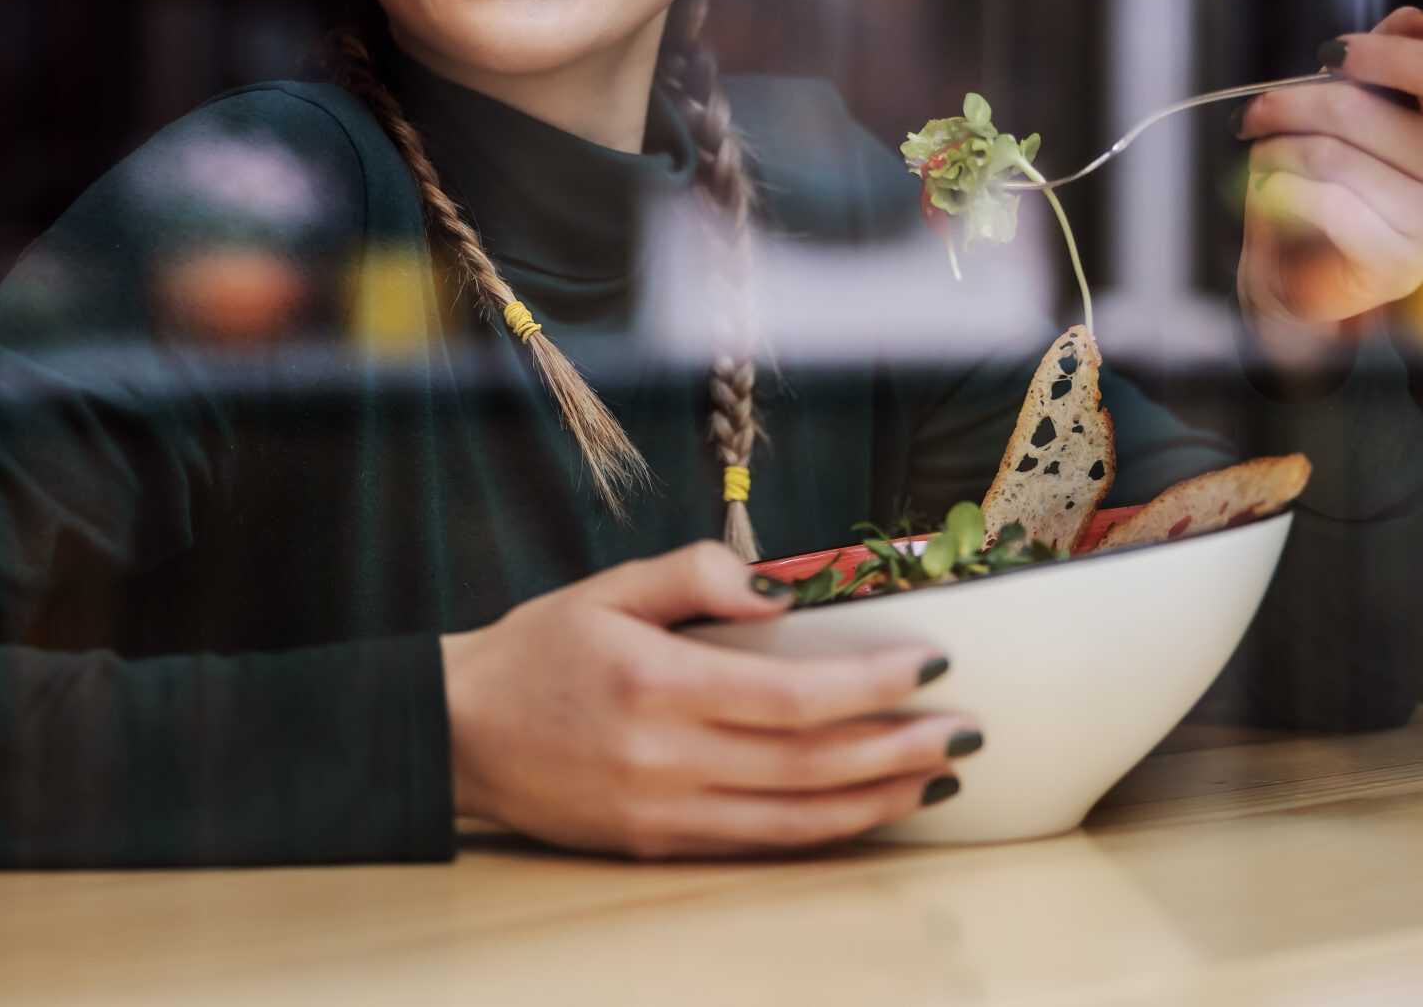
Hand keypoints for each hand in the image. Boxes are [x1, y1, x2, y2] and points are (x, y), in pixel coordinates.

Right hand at [440, 542, 972, 858]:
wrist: (456, 733)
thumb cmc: (537, 651)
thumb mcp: (608, 588)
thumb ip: (696, 577)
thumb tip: (780, 589)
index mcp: (658, 685)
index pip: (793, 693)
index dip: (872, 685)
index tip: (931, 664)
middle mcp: (666, 758)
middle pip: (810, 763)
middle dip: (900, 748)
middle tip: (966, 729)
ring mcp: (664, 812)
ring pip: (796, 817)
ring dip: (879, 799)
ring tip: (941, 777)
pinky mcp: (658, 846)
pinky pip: (759, 844)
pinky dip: (825, 831)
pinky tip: (869, 811)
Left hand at [1234, 5, 1422, 370]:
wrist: (1301, 268)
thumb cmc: (1328, 176)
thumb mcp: (1354, 102)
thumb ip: (1392, 53)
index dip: (1383, 53)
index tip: (1329, 54)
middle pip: (1359, 110)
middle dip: (1288, 103)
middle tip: (1254, 113)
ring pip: (1328, 155)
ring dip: (1273, 151)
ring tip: (1263, 161)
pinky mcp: (1398, 262)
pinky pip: (1321, 204)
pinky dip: (1278, 193)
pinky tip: (1273, 198)